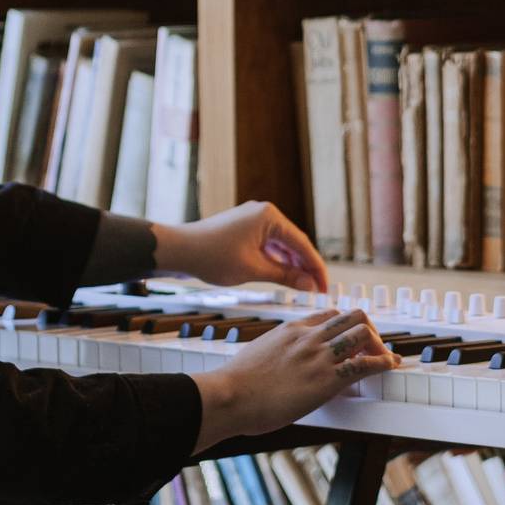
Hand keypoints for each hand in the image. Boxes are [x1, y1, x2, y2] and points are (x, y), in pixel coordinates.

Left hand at [155, 200, 331, 294]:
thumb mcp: (253, 270)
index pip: (302, 244)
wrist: (179, 250)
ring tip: (302, 287)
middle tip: (317, 290)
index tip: (325, 288)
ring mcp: (253, 220)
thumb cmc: (212, 257)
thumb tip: (310, 285)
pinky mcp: (243, 230)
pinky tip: (283, 276)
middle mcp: (264, 214)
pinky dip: (276, 261)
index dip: (316, 268)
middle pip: (294, 243)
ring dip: (291, 265)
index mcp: (269, 217)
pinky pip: (267, 246)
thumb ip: (285, 276)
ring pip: (281, 246)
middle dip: (305, 267)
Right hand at [193, 309, 397, 451]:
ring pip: (363, 332)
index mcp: (291, 330)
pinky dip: (383, 363)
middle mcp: (308, 337)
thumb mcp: (258, 355)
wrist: (228, 396)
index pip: (329, 315)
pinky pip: (365, 363)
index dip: (346, 326)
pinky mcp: (326, 380)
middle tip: (372, 347)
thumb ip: (274, 353)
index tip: (352, 338)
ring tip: (384, 358)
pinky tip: (390, 366)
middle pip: (352, 316)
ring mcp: (318, 356)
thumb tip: (276, 365)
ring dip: (379, 345)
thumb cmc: (235, 384)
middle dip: (368, 329)